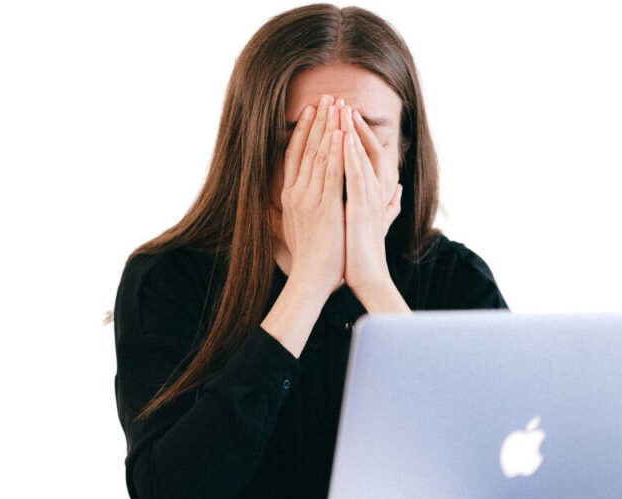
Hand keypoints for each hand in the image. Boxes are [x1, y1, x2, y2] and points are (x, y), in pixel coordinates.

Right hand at [274, 94, 345, 297]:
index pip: (295, 155)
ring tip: (337, 105)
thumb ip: (290, 212)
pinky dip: (337, 153)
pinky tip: (342, 134)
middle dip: (319, 121)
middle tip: (328, 96)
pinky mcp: (326, 208)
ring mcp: (310, 200)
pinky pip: (332, 175)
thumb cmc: (308, 258)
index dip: (303, 130)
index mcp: (290, 196)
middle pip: (307, 149)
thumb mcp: (293, 229)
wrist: (311, 279)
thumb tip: (279, 206)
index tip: (312, 110)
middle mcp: (297, 193)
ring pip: (320, 156)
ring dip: (329, 128)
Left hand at [341, 104, 402, 295]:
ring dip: (351, 132)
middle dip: (350, 124)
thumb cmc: (363, 252)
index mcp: (372, 192)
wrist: (367, 277)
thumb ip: (387, 205)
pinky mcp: (361, 208)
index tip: (340, 115)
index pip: (364, 154)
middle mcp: (374, 191)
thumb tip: (399, 192)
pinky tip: (341, 138)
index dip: (354, 133)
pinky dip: (349, 156)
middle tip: (339, 100)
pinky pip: (355, 176)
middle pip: (363, 149)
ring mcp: (369, 198)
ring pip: (360, 157)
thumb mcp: (373, 222)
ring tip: (341, 109)